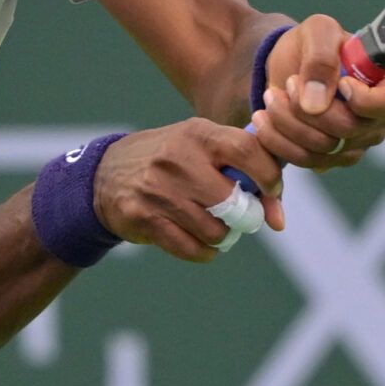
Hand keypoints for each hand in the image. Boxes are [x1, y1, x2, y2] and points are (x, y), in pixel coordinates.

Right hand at [93, 119, 285, 262]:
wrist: (106, 175)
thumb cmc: (172, 161)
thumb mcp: (202, 148)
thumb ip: (245, 170)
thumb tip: (278, 220)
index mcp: (198, 134)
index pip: (248, 151)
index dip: (269, 177)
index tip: (271, 192)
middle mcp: (177, 159)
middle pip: (233, 201)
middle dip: (247, 216)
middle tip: (243, 217)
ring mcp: (158, 190)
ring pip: (215, 231)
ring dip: (224, 237)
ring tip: (217, 227)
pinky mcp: (143, 218)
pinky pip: (192, 249)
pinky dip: (205, 252)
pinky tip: (200, 241)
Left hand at [257, 14, 384, 170]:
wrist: (288, 65)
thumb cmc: (312, 43)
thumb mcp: (317, 31)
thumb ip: (321, 58)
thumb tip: (317, 104)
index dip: (365, 100)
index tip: (339, 83)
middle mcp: (378, 117)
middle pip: (350, 130)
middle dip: (308, 108)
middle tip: (287, 83)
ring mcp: (357, 142)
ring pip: (324, 149)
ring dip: (287, 122)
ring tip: (269, 97)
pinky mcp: (330, 158)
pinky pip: (306, 160)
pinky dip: (278, 140)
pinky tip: (263, 118)